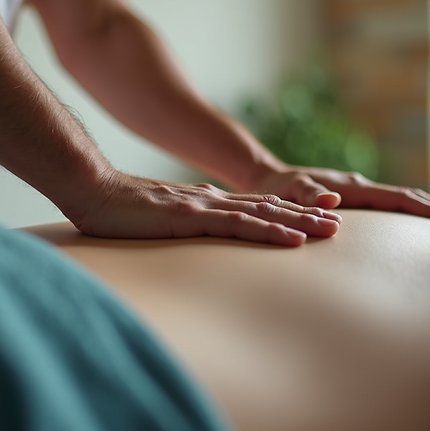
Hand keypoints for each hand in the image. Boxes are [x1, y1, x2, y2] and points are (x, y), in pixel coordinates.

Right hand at [71, 171, 341, 245]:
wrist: (90, 189)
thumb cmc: (114, 211)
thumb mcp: (155, 223)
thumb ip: (177, 228)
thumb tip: (191, 241)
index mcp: (202, 203)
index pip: (253, 208)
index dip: (286, 213)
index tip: (315, 220)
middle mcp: (209, 201)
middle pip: (267, 208)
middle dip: (306, 216)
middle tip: (339, 224)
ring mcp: (202, 206)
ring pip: (262, 214)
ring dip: (300, 222)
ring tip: (331, 230)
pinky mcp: (191, 216)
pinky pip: (239, 226)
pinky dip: (270, 231)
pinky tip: (293, 239)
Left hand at [254, 166, 429, 222]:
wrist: (268, 178)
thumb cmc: (276, 190)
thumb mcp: (287, 193)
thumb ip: (307, 195)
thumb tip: (333, 199)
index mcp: (352, 188)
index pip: (398, 199)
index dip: (427, 209)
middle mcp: (361, 187)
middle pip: (409, 197)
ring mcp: (360, 192)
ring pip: (402, 201)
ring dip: (429, 210)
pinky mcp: (356, 199)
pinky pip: (390, 207)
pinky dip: (411, 213)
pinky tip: (421, 226)